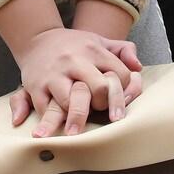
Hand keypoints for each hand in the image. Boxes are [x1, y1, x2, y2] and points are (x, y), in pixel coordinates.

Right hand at [6, 28, 141, 136]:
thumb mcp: (99, 41)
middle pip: (98, 88)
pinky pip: (44, 108)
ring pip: (69, 102)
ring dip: (76, 118)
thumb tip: (138, 68)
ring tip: (77, 133)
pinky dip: (50, 121)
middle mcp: (74, 61)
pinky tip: (55, 131)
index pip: (119, 75)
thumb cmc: (75, 46)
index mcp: (93, 50)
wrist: (38, 39)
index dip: (123, 91)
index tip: (118, 100)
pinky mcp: (35, 86)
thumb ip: (124, 50)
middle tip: (101, 114)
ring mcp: (54, 74)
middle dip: (103, 105)